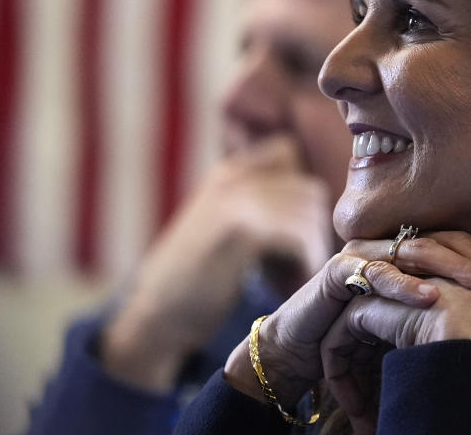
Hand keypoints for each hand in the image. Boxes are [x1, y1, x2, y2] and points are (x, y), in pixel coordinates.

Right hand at [100, 135, 332, 390]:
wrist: (154, 318)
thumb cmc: (195, 280)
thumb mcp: (223, 227)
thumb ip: (257, 206)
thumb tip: (315, 205)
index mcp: (227, 172)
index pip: (289, 151)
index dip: (302, 193)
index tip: (294, 231)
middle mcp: (232, 177)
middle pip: (309, 189)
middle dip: (314, 229)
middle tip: (298, 265)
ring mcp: (235, 200)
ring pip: (310, 214)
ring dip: (312, 251)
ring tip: (293, 279)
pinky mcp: (241, 231)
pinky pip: (300, 237)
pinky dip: (305, 264)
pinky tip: (289, 287)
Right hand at [221, 233, 470, 412]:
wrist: (300, 353)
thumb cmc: (357, 341)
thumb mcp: (409, 327)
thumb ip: (442, 315)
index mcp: (406, 253)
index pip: (457, 246)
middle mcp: (386, 245)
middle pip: (443, 243)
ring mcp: (363, 253)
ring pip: (417, 251)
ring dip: (455, 270)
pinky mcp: (339, 270)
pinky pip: (377, 273)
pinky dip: (405, 285)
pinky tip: (431, 298)